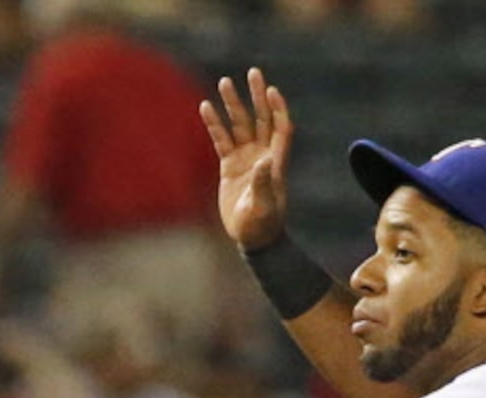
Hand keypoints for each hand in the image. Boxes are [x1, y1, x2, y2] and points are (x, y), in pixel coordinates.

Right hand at [199, 69, 294, 252]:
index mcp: (275, 161)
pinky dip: (214, 125)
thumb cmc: (263, 224)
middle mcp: (262, 154)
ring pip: (239, 125)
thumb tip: (264, 161)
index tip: (271, 90)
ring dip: (233, 104)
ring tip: (224, 82)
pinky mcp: (230, 167)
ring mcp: (245, 159)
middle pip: (261, 118)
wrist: (252, 238)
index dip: (278, 108)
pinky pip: (221, 141)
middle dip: (257, 95)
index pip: (280, 127)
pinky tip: (205, 108)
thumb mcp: (264, 205)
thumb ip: (264, 182)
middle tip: (253, 72)